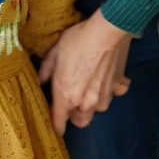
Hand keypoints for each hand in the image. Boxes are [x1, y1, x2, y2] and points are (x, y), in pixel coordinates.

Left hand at [39, 10, 132, 135]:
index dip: (56, 126)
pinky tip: (106, 78)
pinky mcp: (118, 87)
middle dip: (75, 116)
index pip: (59, 124)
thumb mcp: (55, 52)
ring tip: (89, 86)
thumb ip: (46, 70)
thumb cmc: (76, 42)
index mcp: (66, 96)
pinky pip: (114, 95)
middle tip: (71, 100)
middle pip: (80, 122)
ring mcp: (104, 97)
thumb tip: (40, 81)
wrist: (107, 32)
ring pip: (97, 110)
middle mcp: (86, 103)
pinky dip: (111, 90)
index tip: (54, 123)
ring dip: (92, 103)